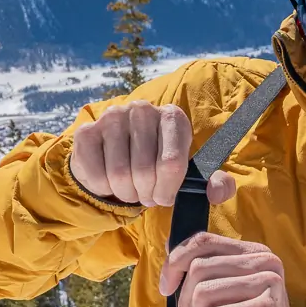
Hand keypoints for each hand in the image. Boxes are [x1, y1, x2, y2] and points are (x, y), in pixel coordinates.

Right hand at [70, 101, 236, 206]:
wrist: (117, 158)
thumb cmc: (158, 167)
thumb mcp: (188, 174)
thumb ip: (212, 184)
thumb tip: (219, 191)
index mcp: (173, 117)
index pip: (171, 164)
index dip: (167, 191)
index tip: (164, 197)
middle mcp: (142, 109)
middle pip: (144, 171)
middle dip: (146, 194)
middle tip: (145, 194)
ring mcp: (112, 117)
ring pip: (119, 175)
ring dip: (126, 193)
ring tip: (130, 189)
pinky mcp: (87, 131)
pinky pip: (96, 174)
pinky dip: (104, 188)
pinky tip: (110, 181)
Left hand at [159, 232, 294, 306]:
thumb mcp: (219, 296)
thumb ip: (201, 268)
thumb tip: (168, 243)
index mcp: (253, 253)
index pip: (204, 241)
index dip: (175, 262)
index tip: (165, 288)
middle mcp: (265, 262)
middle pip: (198, 269)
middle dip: (184, 305)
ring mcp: (268, 284)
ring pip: (202, 294)